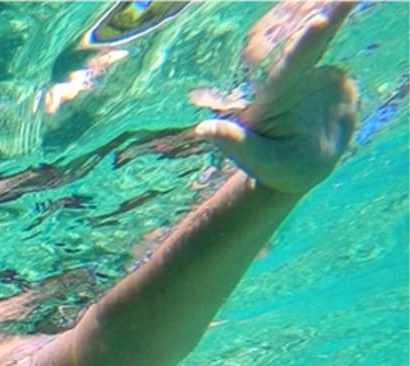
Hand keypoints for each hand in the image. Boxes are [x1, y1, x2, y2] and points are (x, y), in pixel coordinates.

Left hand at [196, 3, 358, 194]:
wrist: (296, 171)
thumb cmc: (274, 171)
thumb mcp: (259, 162)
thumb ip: (235, 143)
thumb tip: (201, 129)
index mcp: (272, 99)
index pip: (288, 67)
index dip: (303, 45)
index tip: (320, 22)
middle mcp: (288, 81)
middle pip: (308, 44)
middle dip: (322, 17)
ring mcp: (309, 78)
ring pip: (319, 42)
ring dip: (330, 14)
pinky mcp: (327, 79)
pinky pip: (329, 50)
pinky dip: (332, 24)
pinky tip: (342, 3)